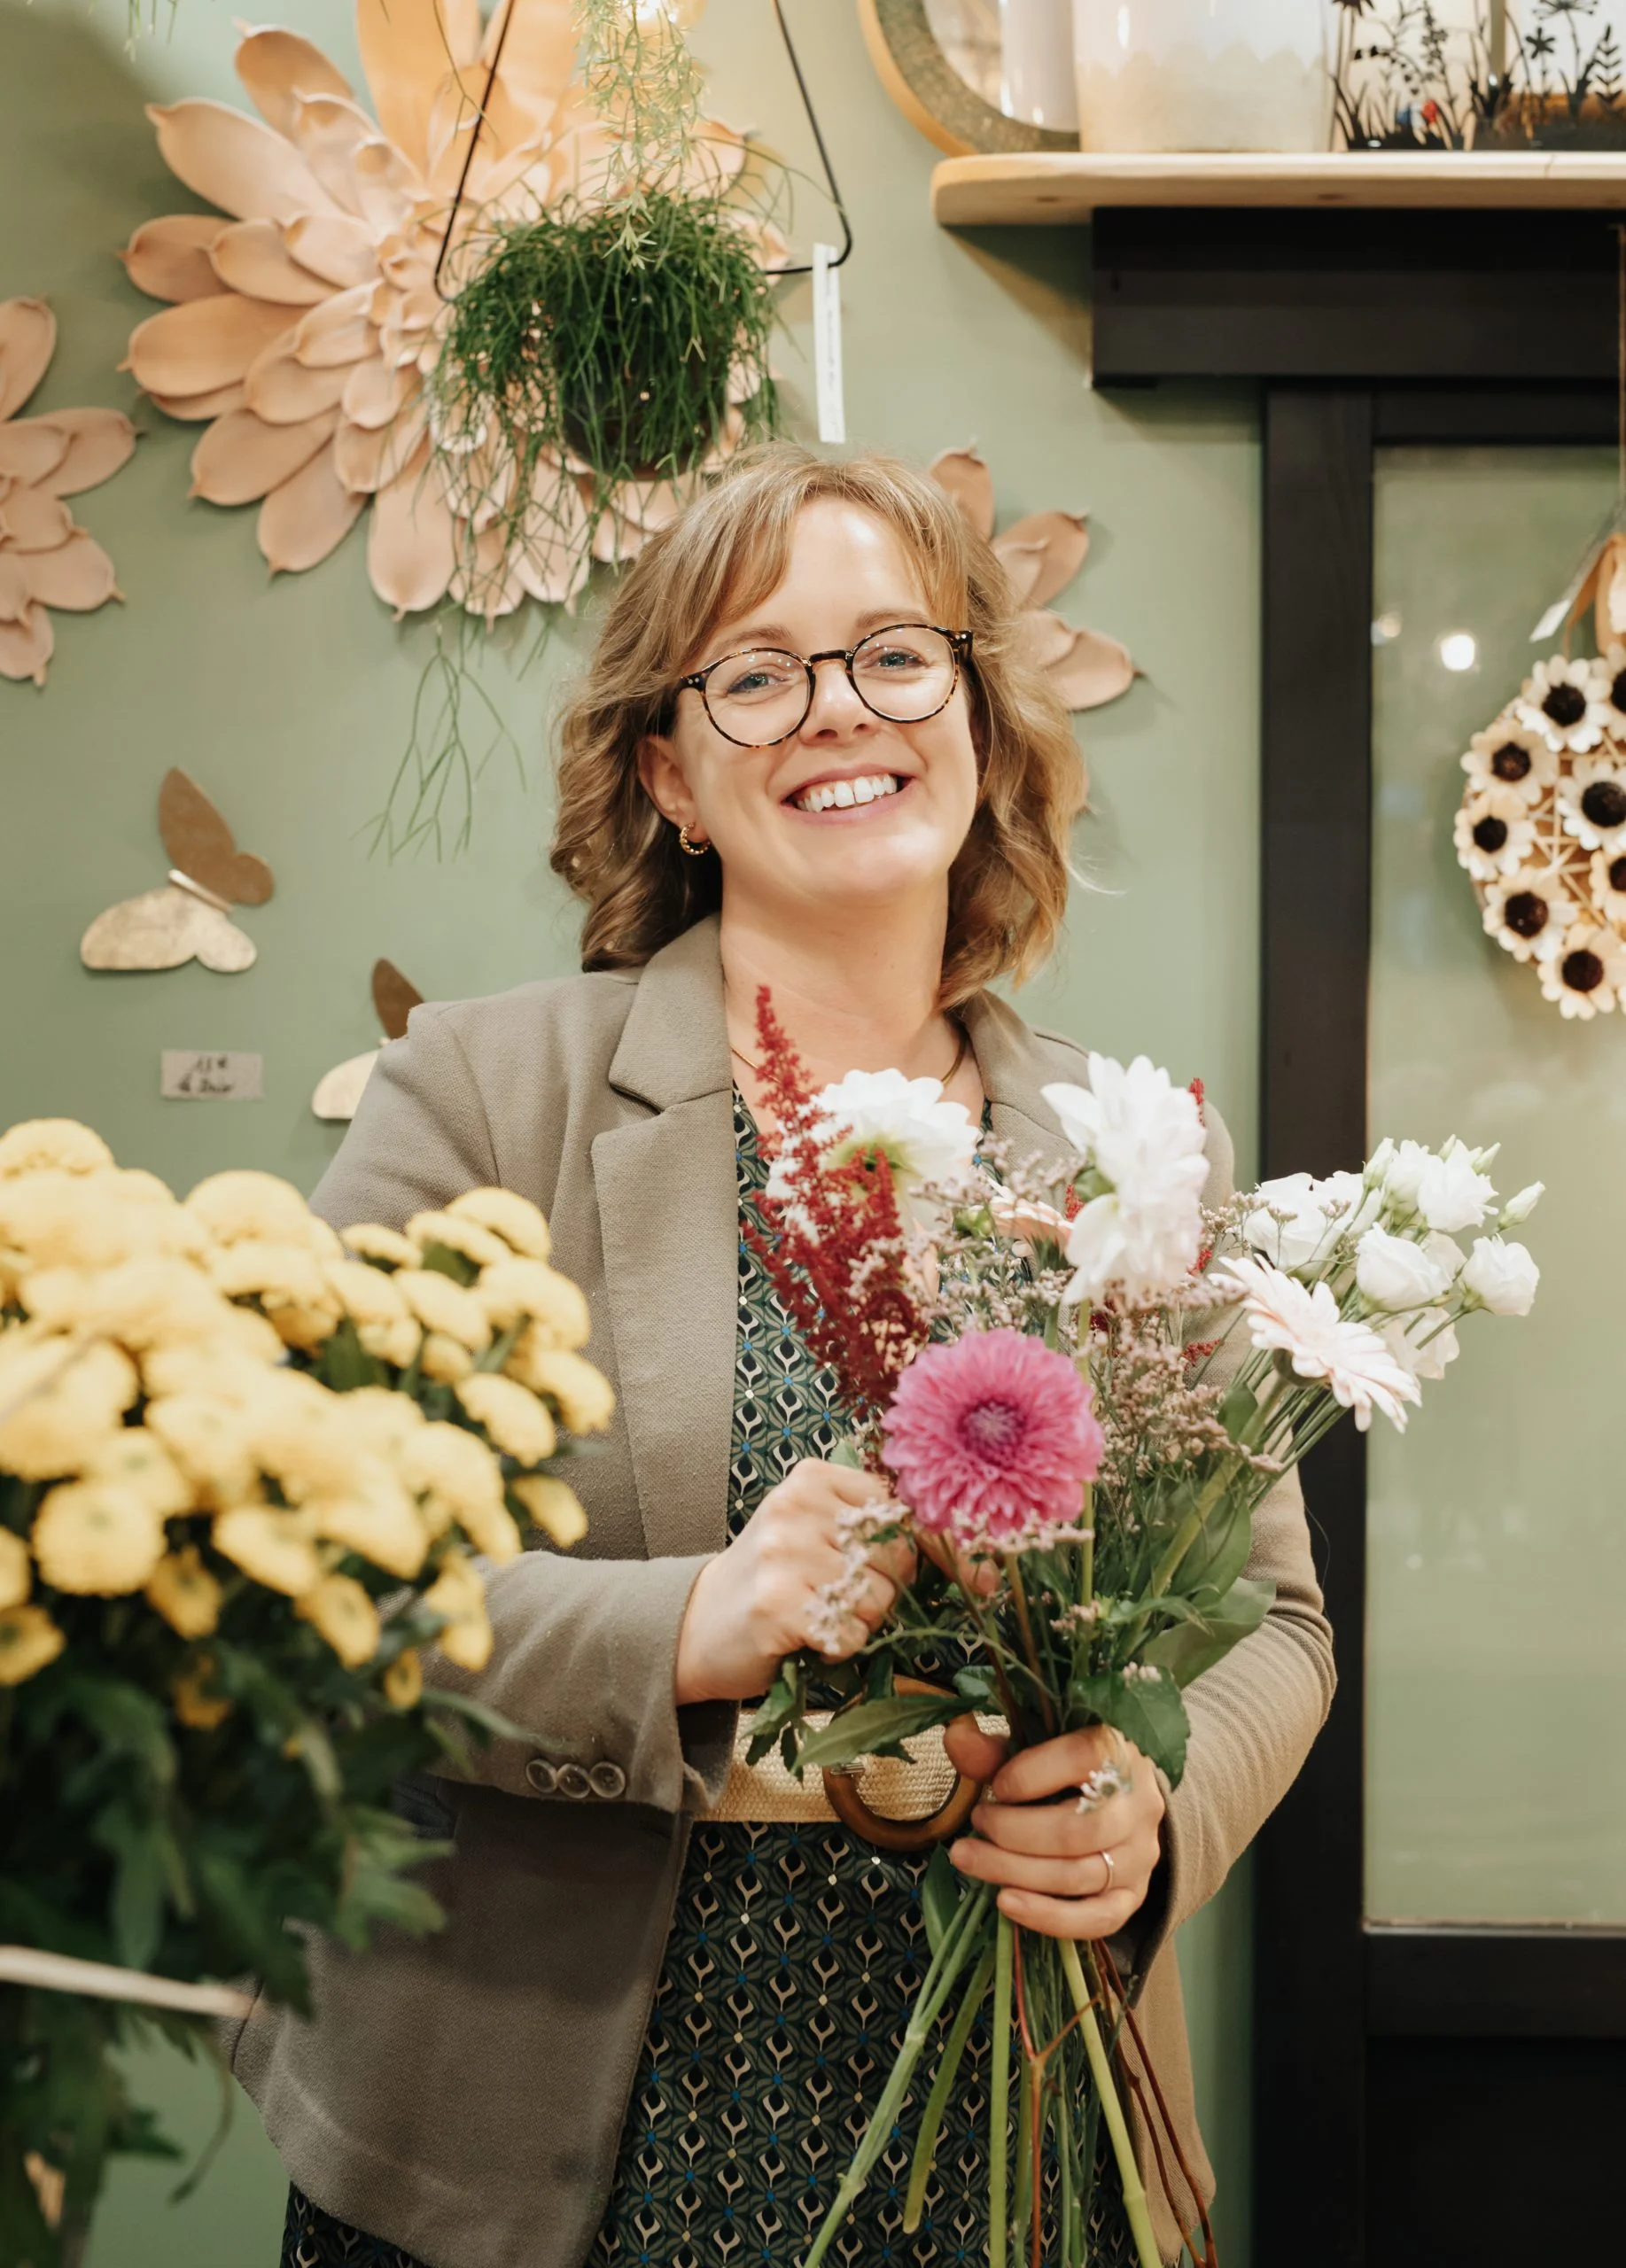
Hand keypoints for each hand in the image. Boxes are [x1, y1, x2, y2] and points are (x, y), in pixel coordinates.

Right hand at [674, 1459, 915, 1705]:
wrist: (696, 1624)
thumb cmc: (770, 1578)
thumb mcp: (811, 1528)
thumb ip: (864, 1522)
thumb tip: (940, 1543)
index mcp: (811, 1478)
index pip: (896, 1509)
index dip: (903, 1549)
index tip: (874, 1568)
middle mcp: (795, 1506)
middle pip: (894, 1556)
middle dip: (884, 1590)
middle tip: (842, 1600)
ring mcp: (783, 1553)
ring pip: (878, 1599)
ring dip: (861, 1623)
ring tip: (821, 1617)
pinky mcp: (776, 1604)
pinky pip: (850, 1634)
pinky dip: (839, 1648)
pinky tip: (807, 1638)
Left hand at [941, 1719, 1164, 1941]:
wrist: (1119, 1796)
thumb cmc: (1067, 1764)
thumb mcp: (1036, 1745)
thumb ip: (997, 1748)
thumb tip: (956, 1738)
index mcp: (1120, 1751)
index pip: (1082, 1760)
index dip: (1029, 1776)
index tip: (995, 1785)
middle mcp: (1139, 1805)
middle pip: (1076, 1832)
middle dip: (1012, 1833)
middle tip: (975, 1822)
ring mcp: (1141, 1855)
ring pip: (1079, 1875)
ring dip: (1014, 1872)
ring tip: (969, 1859)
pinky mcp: (1135, 1896)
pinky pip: (1099, 1919)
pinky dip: (1049, 1917)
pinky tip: (1006, 1903)